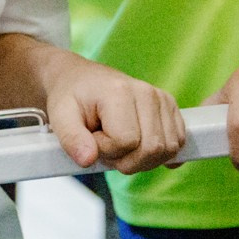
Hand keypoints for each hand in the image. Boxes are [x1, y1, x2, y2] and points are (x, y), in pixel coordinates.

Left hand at [43, 54, 185, 174]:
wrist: (80, 79)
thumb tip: (88, 159)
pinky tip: (139, 147)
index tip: (91, 138)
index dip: (106, 150)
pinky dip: (160, 155)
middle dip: (126, 160)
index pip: (126, 142)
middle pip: (151, 149)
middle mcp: (147, 93)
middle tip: (106, 144)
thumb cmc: (71, 96)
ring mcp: (163, 99)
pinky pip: (178, 144)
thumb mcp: (60, 116)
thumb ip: (71, 139)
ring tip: (120, 144)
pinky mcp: (171, 107)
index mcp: (119, 92)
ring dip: (142, 159)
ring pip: (167, 150)